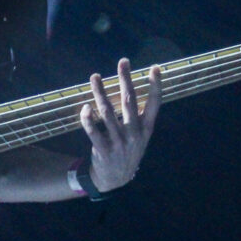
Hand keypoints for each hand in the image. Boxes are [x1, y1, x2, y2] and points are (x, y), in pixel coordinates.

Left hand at [79, 58, 161, 191]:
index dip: (155, 86)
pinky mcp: (103, 150)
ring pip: (107, 112)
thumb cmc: (128, 150)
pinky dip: (88, 119)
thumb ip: (138, 116)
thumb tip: (132, 87)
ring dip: (100, 93)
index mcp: (146, 129)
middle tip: (123, 62)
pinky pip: (93, 131)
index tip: (155, 68)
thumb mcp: (140, 136)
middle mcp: (134, 134)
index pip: (153, 104)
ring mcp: (119, 142)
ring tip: (95, 77)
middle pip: (129, 101)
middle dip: (126, 80)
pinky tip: (85, 107)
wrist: (116, 179)